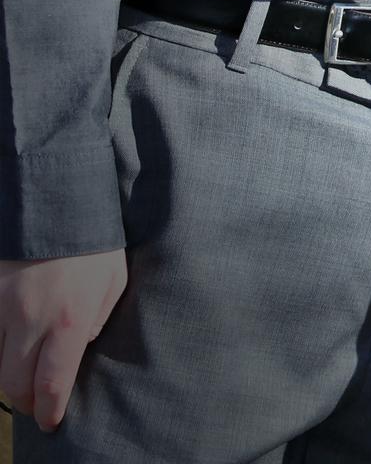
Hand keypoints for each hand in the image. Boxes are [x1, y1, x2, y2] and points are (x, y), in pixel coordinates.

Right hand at [0, 250, 126, 430]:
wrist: (57, 195)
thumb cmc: (94, 238)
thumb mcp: (113, 278)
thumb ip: (99, 318)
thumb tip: (81, 345)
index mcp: (69, 319)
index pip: (51, 386)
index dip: (49, 413)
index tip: (52, 422)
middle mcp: (32, 319)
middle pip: (16, 385)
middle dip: (27, 403)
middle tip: (38, 404)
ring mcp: (4, 307)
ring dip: (10, 377)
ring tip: (26, 374)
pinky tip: (12, 346)